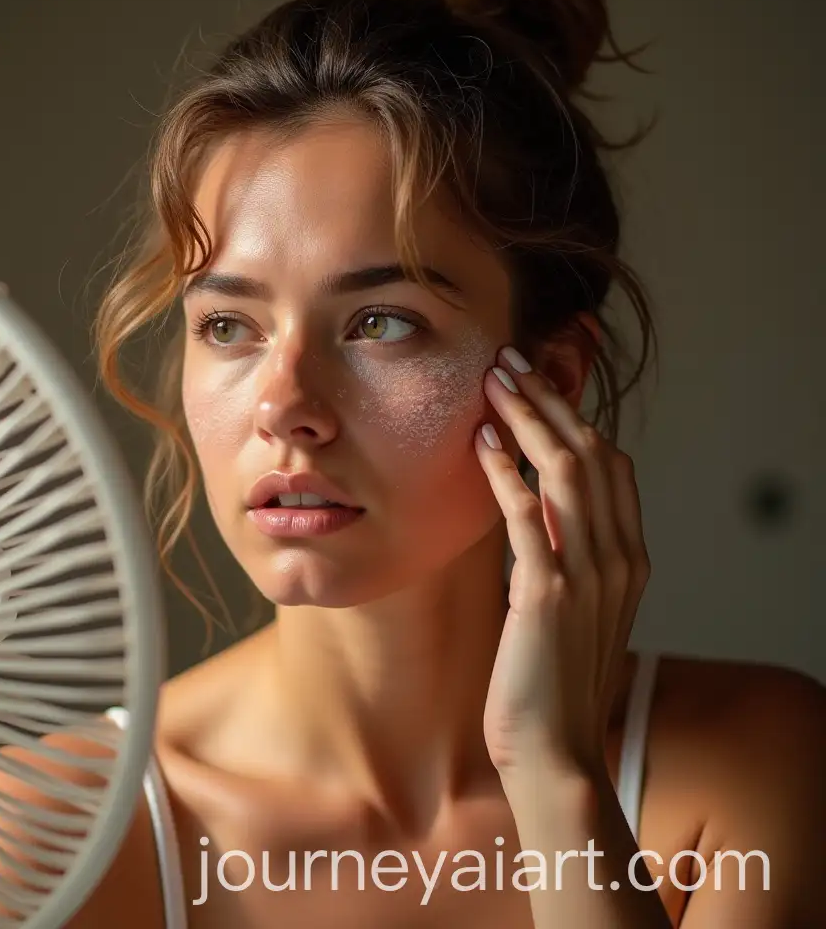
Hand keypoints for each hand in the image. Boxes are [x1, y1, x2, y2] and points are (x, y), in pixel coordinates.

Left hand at [476, 345, 651, 779]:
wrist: (555, 751)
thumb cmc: (551, 680)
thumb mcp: (573, 609)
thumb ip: (565, 558)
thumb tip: (530, 510)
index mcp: (628, 558)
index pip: (612, 465)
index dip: (575, 415)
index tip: (537, 382)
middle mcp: (618, 558)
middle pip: (592, 453)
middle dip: (550, 400)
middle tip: (510, 361)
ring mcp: (588, 575)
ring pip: (567, 470)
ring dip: (530, 418)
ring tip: (494, 381)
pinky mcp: (547, 594)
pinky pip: (528, 514)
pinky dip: (507, 471)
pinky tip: (483, 441)